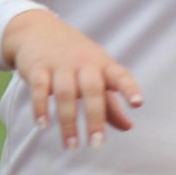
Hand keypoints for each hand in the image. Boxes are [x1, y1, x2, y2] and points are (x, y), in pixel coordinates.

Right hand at [0, 9, 142, 148]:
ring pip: (66, 93)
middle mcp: (83, 62)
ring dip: (68, 122)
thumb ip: (110, 103)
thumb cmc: (74, 58)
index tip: (138, 103)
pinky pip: (40, 87)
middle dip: (95, 118)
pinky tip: (42, 124)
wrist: (38, 29)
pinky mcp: (38, 67)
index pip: (120, 76)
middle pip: (92, 89)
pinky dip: (41, 106)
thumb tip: (128, 127)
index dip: (129, 88)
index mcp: (102, 65)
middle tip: (96, 144)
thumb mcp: (96, 74)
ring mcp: (60, 63)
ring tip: (71, 145)